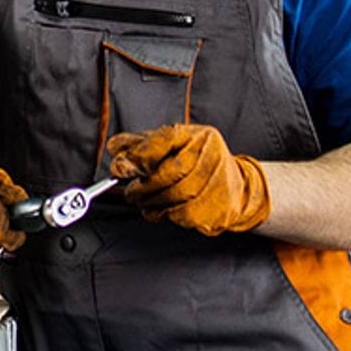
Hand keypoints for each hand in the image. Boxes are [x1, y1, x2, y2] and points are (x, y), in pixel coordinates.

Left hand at [106, 123, 271, 235]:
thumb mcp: (170, 146)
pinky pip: (182, 214)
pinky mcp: (216, 208)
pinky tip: (163, 209)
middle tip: (130, 192)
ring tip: (144, 201)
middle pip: (169, 172)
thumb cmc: (197, 163)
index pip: (163, 140)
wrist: (236, 189)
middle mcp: (210, 155)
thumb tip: (114, 148)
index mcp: (197, 135)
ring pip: (173, 196)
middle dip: (142, 185)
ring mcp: (216, 182)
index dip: (138, 155)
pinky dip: (165, 214)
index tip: (119, 167)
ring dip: (150, 202)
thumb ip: (139, 145)